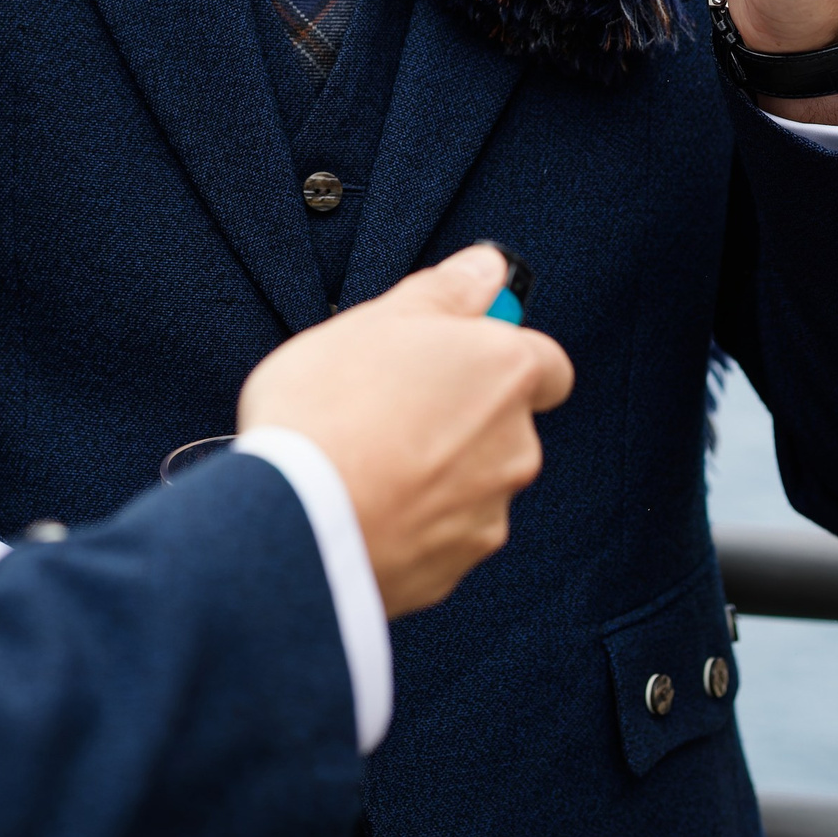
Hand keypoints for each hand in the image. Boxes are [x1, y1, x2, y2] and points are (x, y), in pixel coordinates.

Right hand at [236, 245, 573, 616]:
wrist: (293, 523)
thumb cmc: (329, 406)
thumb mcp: (378, 319)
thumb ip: (446, 291)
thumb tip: (488, 268)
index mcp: (506, 374)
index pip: (544, 362)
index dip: (499, 354)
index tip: (452, 352)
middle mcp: (515, 447)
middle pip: (503, 423)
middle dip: (459, 415)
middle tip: (387, 402)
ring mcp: (488, 513)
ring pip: (472, 480)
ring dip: (435, 469)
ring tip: (363, 457)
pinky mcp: (454, 569)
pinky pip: (442, 533)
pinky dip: (413, 519)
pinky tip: (361, 503)